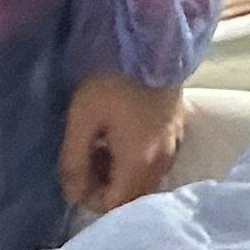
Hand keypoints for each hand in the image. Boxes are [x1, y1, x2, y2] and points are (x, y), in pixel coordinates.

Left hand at [61, 73, 187, 215]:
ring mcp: (174, 147)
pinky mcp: (178, 131)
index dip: (88, 197)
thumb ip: (73, 162)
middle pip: (131, 196)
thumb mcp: (82, 120)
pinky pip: (155, 162)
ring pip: (144, 180)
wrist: (151, 45)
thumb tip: (71, 195)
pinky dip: (136, 160)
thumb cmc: (111, 82)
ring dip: (120, 173)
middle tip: (86, 156)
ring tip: (102, 144)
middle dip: (105, 186)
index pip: (113, 205)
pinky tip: (122, 134)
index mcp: (138, 164)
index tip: (75, 171)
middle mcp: (161, 163)